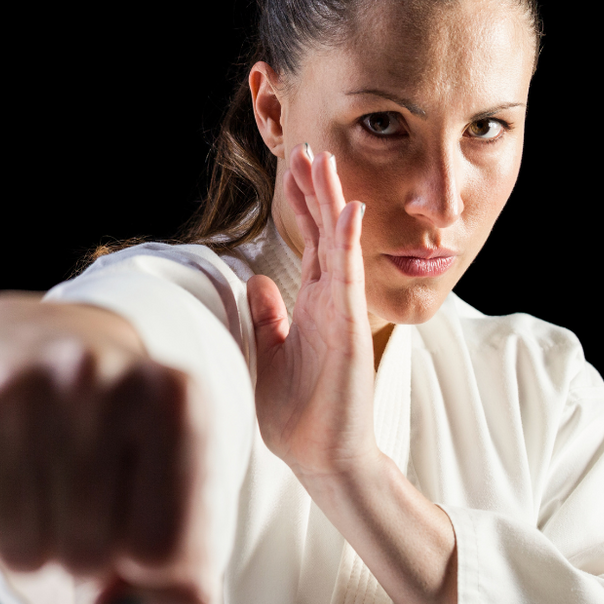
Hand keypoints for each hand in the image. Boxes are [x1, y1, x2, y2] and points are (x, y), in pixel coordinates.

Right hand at [0, 293, 207, 603]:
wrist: (40, 345)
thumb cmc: (123, 446)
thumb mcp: (181, 496)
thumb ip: (181, 584)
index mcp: (173, 397)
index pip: (162, 557)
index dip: (147, 565)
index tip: (140, 518)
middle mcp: (94, 374)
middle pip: (89, 558)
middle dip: (86, 555)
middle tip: (81, 500)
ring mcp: (15, 386)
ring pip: (23, 556)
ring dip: (31, 549)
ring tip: (40, 489)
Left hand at [247, 144, 380, 480]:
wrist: (321, 456)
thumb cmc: (299, 414)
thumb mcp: (270, 353)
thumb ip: (268, 317)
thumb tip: (255, 281)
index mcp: (311, 305)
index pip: (307, 242)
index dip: (300, 205)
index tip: (293, 169)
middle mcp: (328, 300)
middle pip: (323, 232)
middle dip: (314, 189)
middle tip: (308, 146)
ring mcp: (340, 309)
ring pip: (336, 243)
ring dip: (330, 201)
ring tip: (323, 161)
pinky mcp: (348, 324)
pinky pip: (347, 274)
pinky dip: (348, 240)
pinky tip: (347, 209)